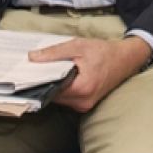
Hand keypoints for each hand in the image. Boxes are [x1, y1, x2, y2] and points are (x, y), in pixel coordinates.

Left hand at [26, 36, 152, 111]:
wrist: (126, 59)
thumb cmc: (104, 52)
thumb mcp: (78, 46)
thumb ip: (54, 53)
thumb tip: (32, 58)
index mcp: (82, 89)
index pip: (51, 89)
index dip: (38, 80)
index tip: (26, 73)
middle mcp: (83, 102)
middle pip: (53, 95)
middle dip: (44, 82)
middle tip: (33, 69)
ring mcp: (85, 105)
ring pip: (59, 98)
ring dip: (53, 85)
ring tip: (46, 70)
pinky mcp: (86, 104)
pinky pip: (67, 98)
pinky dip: (61, 88)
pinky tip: (59, 76)